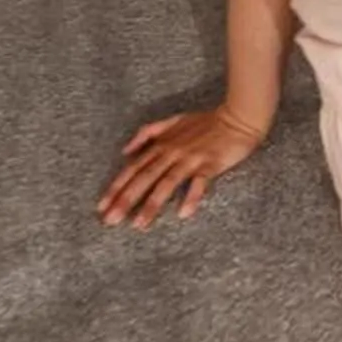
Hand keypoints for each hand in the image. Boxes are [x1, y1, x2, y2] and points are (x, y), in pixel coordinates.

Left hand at [99, 105, 263, 226]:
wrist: (239, 116)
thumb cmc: (207, 121)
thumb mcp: (174, 121)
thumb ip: (148, 133)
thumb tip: (125, 150)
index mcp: (163, 144)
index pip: (134, 168)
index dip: (116, 187)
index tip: (102, 206)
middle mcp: (173, 152)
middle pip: (145, 178)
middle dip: (126, 200)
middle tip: (111, 221)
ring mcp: (192, 158)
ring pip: (167, 183)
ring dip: (152, 204)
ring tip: (139, 225)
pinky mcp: (211, 163)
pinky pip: (199, 182)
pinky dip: (191, 197)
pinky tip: (183, 214)